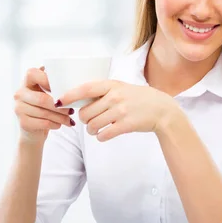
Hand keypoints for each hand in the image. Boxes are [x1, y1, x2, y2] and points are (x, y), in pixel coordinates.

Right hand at [14, 67, 74, 143]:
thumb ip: (52, 85)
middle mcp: (20, 94)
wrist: (33, 133)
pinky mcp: (23, 123)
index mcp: (26, 83)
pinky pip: (44, 123)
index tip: (61, 88)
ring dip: (61, 117)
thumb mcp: (45, 94)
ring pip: (44, 112)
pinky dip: (56, 124)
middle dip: (60, 106)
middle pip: (42, 98)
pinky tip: (60, 124)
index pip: (32, 73)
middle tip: (72, 110)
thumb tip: (70, 77)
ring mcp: (19, 109)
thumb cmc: (43, 110)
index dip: (46, 79)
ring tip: (70, 119)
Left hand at [56, 80, 179, 141]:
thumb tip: (78, 97)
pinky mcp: (126, 125)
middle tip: (88, 121)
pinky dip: (101, 137)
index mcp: (112, 85)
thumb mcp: (121, 87)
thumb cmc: (138, 98)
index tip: (60, 101)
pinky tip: (104, 134)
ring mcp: (120, 112)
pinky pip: (104, 135)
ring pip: (93, 125)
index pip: (85, 89)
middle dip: (84, 120)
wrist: (161, 109)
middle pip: (86, 112)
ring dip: (91, 130)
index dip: (70, 95)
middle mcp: (115, 97)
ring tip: (95, 130)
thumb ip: (103, 91)